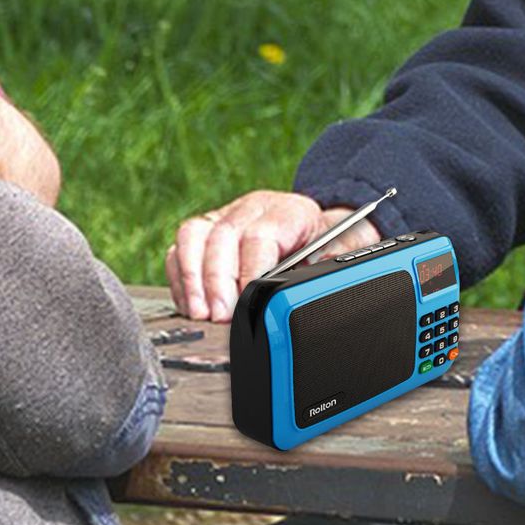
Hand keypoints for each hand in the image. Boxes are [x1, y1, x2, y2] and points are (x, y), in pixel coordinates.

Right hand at [166, 190, 378, 321]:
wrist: (319, 229)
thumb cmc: (327, 244)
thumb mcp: (343, 252)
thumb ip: (334, 266)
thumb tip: (317, 287)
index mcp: (288, 211)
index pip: (259, 236)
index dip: (250, 272)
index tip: (247, 302)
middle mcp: (252, 208)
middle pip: (221, 236)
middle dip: (216, 281)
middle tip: (219, 315)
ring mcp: (225, 217)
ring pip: (193, 235)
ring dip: (191, 278)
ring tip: (198, 312)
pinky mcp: (206, 231)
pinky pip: (181, 248)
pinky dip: (181, 278)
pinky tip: (191, 304)